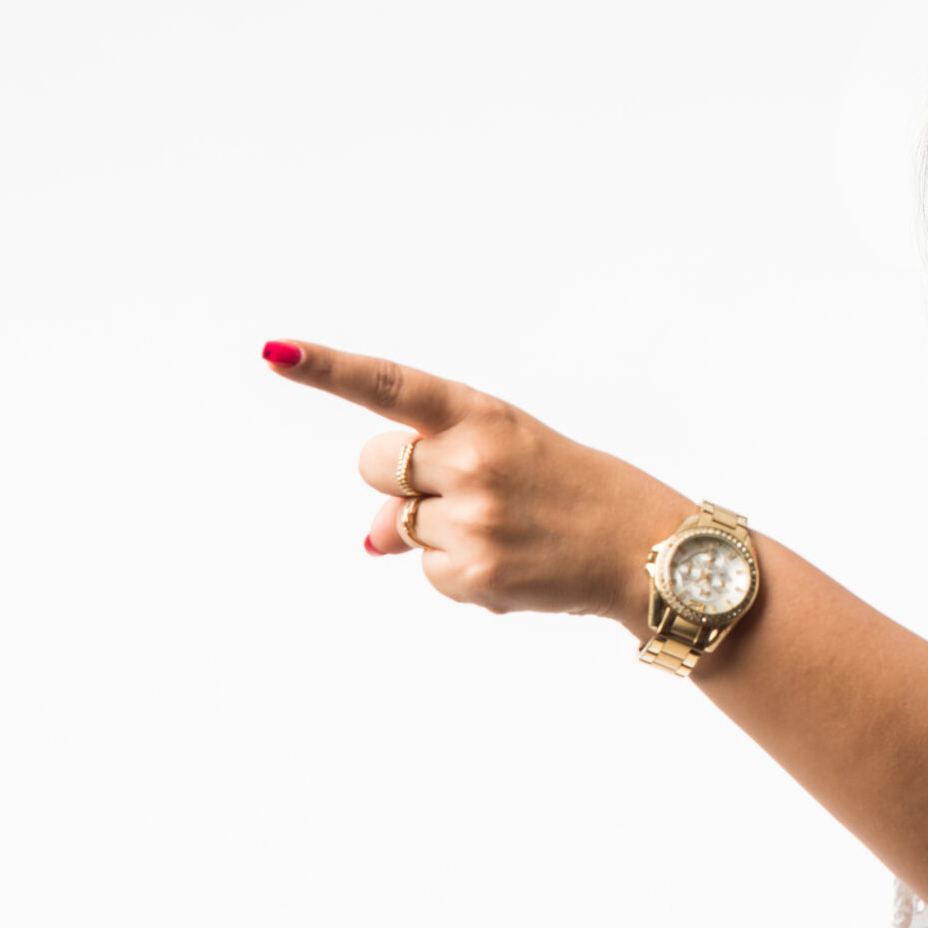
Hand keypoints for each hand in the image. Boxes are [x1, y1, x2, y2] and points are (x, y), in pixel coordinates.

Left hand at [263, 339, 692, 629]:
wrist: (654, 553)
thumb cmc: (581, 494)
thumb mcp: (516, 461)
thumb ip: (438, 478)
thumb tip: (372, 540)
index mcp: (485, 415)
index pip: (390, 387)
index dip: (327, 368)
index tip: (273, 352)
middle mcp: (472, 462)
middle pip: (375, 465)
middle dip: (401, 479)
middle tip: (466, 489)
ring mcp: (471, 521)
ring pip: (400, 527)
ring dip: (438, 532)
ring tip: (509, 531)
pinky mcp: (474, 575)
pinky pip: (429, 573)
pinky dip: (461, 573)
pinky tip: (514, 564)